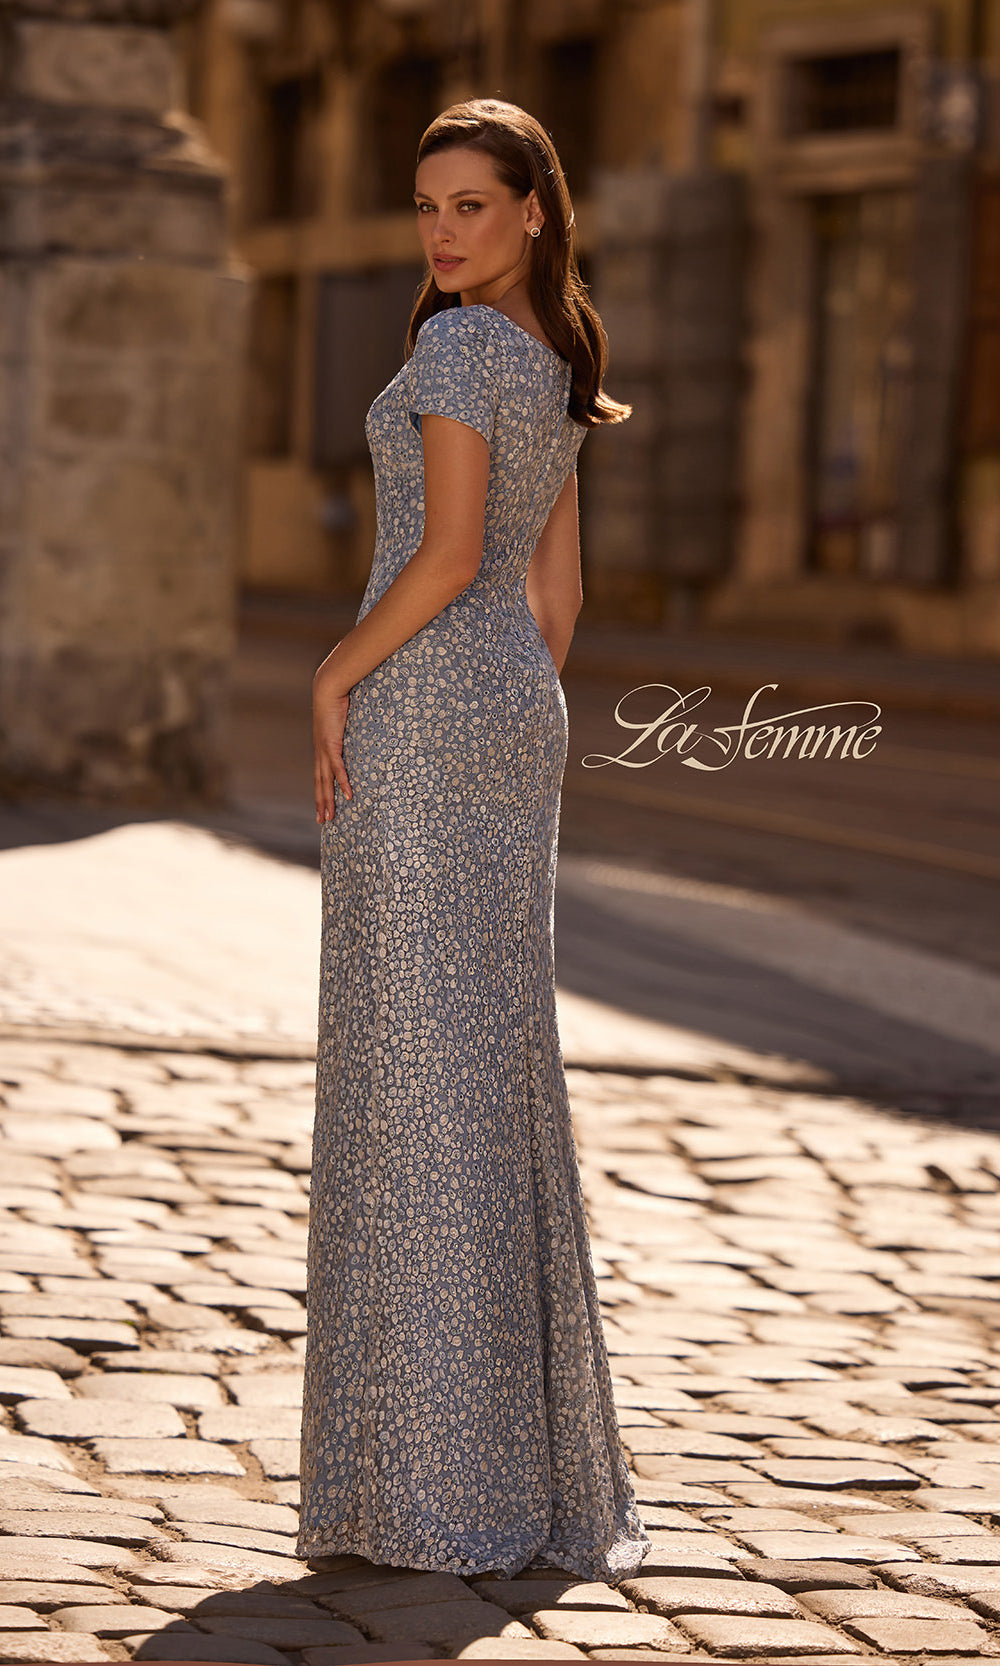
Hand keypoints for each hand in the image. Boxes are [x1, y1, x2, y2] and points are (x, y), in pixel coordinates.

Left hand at [313, 666, 353, 823]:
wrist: (327, 689)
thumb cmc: (336, 702)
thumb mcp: (341, 721)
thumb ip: (346, 732)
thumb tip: (354, 734)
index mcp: (321, 749)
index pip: (320, 776)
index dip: (320, 793)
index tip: (322, 807)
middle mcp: (320, 753)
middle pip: (320, 784)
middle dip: (321, 804)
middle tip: (323, 822)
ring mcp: (324, 750)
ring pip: (325, 781)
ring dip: (327, 800)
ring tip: (329, 817)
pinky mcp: (331, 744)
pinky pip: (338, 768)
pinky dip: (342, 782)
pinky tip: (347, 795)